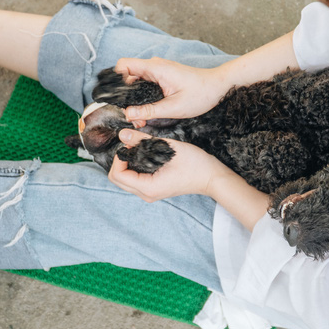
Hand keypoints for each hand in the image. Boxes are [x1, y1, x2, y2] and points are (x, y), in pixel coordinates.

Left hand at [108, 129, 230, 201]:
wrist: (211, 177)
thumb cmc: (195, 164)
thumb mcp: (168, 147)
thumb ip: (143, 140)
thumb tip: (122, 134)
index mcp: (149, 187)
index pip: (118, 175)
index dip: (118, 158)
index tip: (129, 144)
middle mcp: (147, 194)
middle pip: (117, 180)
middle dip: (120, 161)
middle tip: (132, 145)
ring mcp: (150, 194)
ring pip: (125, 180)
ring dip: (127, 164)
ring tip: (139, 149)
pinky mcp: (154, 190)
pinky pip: (134, 180)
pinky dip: (134, 168)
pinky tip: (144, 156)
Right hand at [114, 57, 229, 126]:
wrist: (219, 86)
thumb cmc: (201, 94)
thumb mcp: (174, 107)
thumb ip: (150, 111)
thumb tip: (128, 114)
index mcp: (155, 68)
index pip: (124, 65)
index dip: (115, 80)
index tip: (115, 98)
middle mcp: (155, 67)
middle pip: (127, 77)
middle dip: (125, 97)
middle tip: (130, 117)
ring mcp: (158, 72)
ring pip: (136, 83)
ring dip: (134, 100)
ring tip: (139, 118)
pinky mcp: (163, 78)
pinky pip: (146, 86)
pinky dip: (143, 98)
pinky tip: (147, 113)